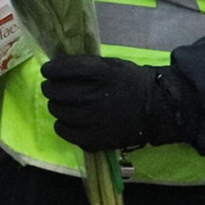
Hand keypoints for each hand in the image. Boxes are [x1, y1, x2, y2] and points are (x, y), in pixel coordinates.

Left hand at [41, 55, 196, 151]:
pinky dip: (62, 125)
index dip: (51, 69)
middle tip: (52, 88)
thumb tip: (58, 65)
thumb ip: (87, 64)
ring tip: (61, 104)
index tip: (48, 70)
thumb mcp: (113, 65)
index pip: (65, 69)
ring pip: (58, 111)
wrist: (157, 110)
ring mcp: (95, 120)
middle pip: (57, 91)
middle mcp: (96, 97)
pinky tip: (67, 121)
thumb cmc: (131, 83)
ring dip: (55, 106)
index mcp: (102, 74)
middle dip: (50, 87)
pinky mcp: (96, 139)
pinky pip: (66, 132)